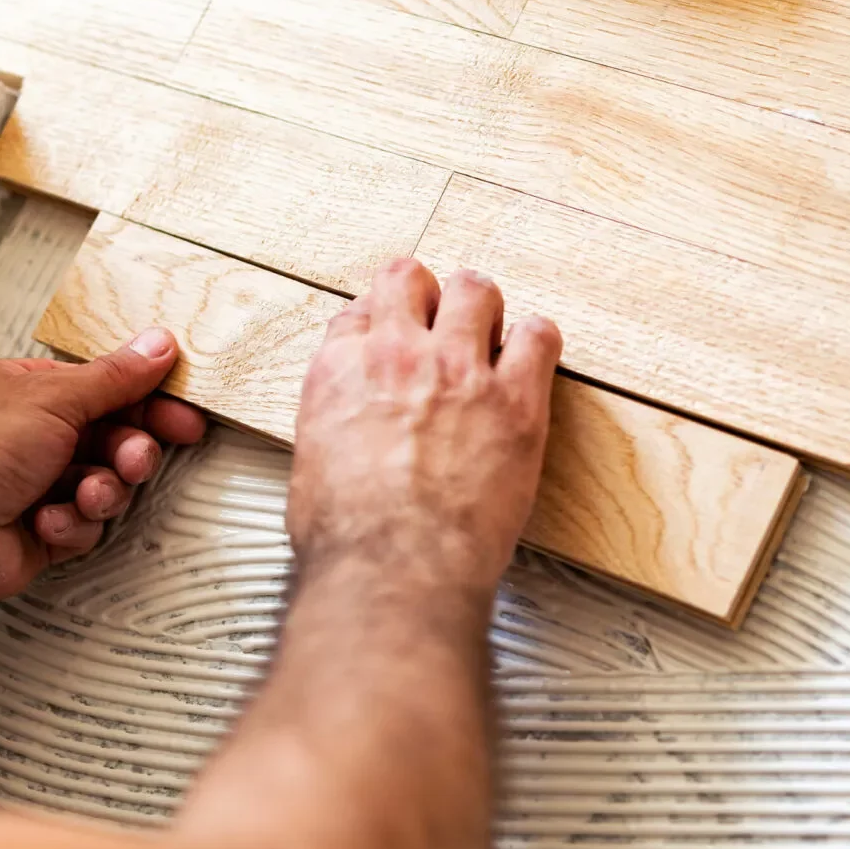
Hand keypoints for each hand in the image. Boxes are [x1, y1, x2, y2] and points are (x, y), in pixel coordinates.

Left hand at [0, 327, 205, 617]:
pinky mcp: (45, 527)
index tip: (182, 417)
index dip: (150, 401)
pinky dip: (73, 523)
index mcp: (30, 390)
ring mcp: (40, 482)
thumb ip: (114, 376)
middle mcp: (34, 435)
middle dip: (129, 452)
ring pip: (109, 483)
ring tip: (86, 493)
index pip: (107, 388)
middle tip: (135, 458)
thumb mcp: (52, 398)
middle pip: (115, 437)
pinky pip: (88, 523)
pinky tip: (47, 518)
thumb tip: (156, 346)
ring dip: (103, 490)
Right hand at [287, 260, 561, 591]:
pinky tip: (530, 359)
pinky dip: (536, 341)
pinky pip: (538, 335)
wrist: (391, 569)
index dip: (384, 319)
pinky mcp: (513, 399)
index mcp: (341, 369)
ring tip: (489, 336)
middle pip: (413, 279)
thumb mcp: (312, 463)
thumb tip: (351, 423)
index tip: (398, 333)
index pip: (364, 309)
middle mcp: (398, 354)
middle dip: (428, 296)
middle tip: (442, 323)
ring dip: (482, 310)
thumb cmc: (348, 537)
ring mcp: (458, 370)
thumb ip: (334, 419)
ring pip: (477, 291)